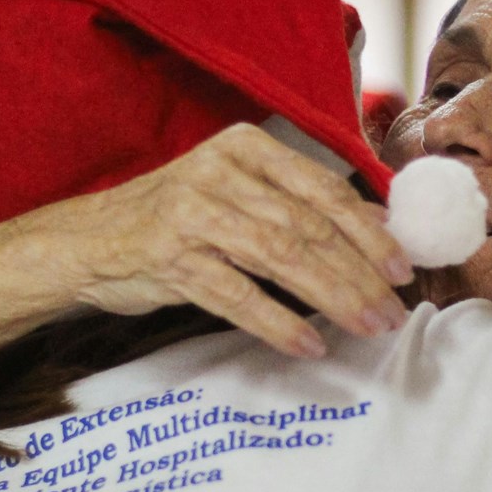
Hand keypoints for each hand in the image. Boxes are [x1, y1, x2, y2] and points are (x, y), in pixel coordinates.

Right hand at [53, 122, 413, 356]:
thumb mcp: (237, 192)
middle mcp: (220, 173)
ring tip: (367, 326)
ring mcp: (192, 215)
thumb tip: (379, 223)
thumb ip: (298, 201)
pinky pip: (238, 296)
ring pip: (282, 258)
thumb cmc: (176, 217)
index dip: (370, 232)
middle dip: (360, 273)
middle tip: (394, 309)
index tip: (403, 268)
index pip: (323, 190)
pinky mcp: (170, 259)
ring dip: (333, 297)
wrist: (88, 240)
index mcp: (245, 147)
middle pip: (309, 227)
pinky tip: (310, 344)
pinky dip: (279, 323)